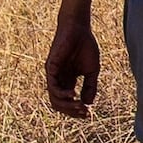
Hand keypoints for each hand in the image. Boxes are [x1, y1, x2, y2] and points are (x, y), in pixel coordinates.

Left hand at [46, 0, 100, 116]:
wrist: (79, 28)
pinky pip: (52, 86)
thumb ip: (90, 86)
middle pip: (59, 104)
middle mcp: (58, 80)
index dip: (76, 111)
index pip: (67, 102)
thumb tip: (88, 104)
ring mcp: (53, 75)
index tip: (88, 114)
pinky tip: (73, 94)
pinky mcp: (50, 68)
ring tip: (79, 105)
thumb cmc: (86, 46)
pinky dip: (62, 94)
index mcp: (68, 81)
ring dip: (67, 106)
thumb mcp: (92, 70)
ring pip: (54, 98)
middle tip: (84, 112)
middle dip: (71, 111)